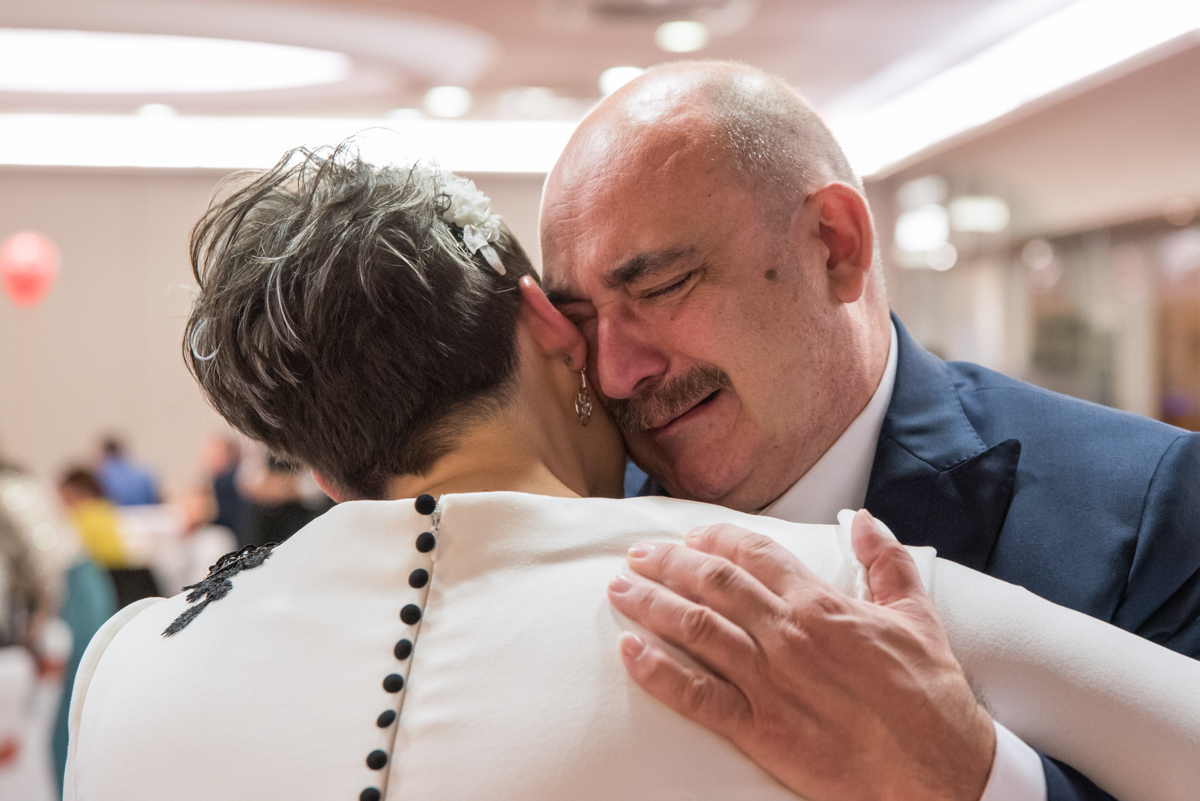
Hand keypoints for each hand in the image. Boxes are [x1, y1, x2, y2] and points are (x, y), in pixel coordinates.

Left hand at [607, 510, 994, 800]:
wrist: (940, 770)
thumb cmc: (930, 696)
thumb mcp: (917, 617)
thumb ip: (887, 563)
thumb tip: (865, 521)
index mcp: (821, 604)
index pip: (753, 553)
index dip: (715, 538)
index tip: (691, 535)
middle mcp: (787, 634)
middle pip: (712, 582)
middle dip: (668, 562)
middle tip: (637, 555)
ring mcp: (770, 681)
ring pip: (695, 628)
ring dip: (651, 604)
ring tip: (620, 590)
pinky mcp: (760, 729)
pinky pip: (696, 695)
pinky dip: (658, 672)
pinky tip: (629, 653)